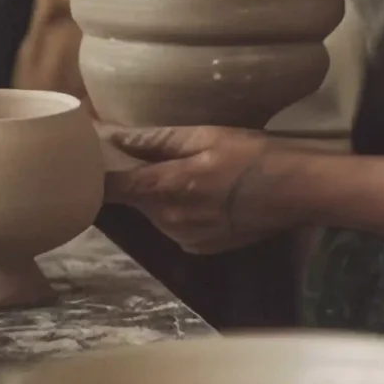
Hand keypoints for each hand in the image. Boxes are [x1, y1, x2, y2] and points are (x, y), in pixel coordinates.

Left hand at [101, 126, 303, 253]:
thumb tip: (114, 136)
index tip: (86, 156)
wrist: (297, 192)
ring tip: (184, 171)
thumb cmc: (253, 155)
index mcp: (164, 189)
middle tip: (145, 151)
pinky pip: (175, 225)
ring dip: (158, 194)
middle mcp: (167, 221)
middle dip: (133, 177)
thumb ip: (157, 140)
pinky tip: (204, 193)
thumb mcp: (206, 136)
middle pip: (132, 199)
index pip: (109, 188)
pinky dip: (179, 209)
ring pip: (154, 212)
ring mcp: (184, 238)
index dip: (93, 172)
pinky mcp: (200, 247)